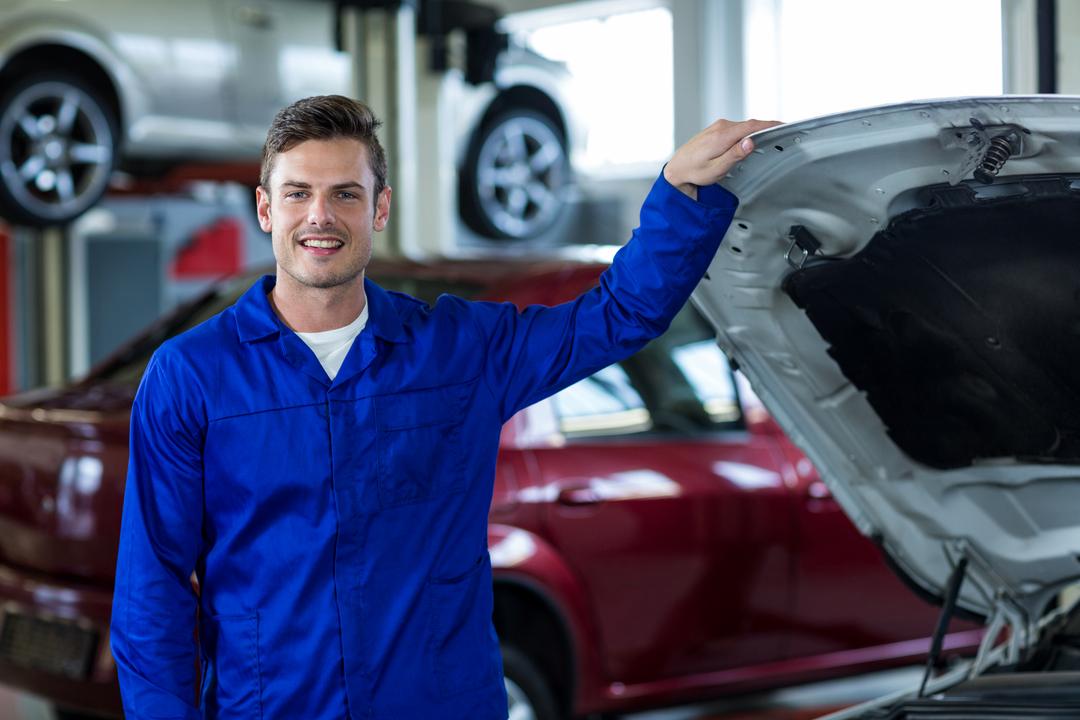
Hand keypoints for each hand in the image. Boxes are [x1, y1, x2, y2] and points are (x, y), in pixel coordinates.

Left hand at [664, 118, 782, 200]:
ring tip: (767, 141)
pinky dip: (746, 133)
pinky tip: (749, 141)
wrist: (677, 168)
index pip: (752, 126)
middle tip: (780, 137)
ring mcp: (718, 126)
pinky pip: (736, 128)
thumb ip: (734, 155)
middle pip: (750, 125)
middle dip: (765, 129)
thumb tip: (750, 142)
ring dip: (755, 132)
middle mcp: (720, 127)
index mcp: (722, 136)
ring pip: (743, 126)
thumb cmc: (694, 172)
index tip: (783, 125)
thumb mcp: (717, 168)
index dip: (770, 125)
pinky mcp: (716, 129)